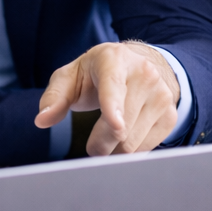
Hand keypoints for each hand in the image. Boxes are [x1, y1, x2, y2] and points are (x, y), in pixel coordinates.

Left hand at [35, 41, 179, 154]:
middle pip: (119, 127)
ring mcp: (161, 95)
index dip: (113, 107)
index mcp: (114, 60)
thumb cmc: (96, 74)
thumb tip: (41, 120)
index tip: (115, 124)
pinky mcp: (170, 115)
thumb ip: (54, 98)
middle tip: (91, 144)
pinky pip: (145, 149)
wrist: (138, 66)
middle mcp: (144, 74)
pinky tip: (127, 134)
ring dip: (113, 150)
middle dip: (98, 144)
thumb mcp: (71, 77)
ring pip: (131, 142)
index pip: (113, 86)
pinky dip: (129, 150)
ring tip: (108, 134)